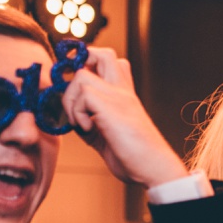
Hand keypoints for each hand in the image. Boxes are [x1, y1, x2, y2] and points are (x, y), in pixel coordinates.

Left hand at [60, 47, 187, 187]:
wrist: (154, 168)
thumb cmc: (133, 156)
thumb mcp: (107, 132)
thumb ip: (90, 119)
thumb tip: (68, 115)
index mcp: (124, 95)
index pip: (110, 62)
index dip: (89, 66)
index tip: (77, 89)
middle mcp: (122, 91)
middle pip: (102, 54)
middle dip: (79, 66)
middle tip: (75, 95)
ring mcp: (119, 97)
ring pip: (80, 76)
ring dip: (70, 101)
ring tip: (81, 123)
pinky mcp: (111, 108)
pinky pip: (83, 95)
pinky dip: (76, 114)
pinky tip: (89, 130)